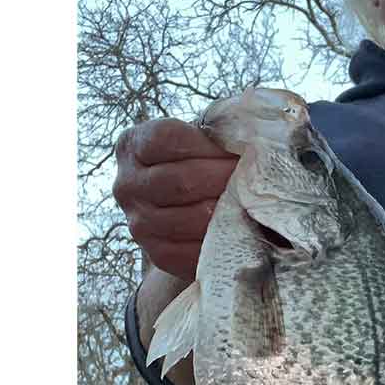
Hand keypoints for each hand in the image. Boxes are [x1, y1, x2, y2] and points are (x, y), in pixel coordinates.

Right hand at [113, 118, 237, 280]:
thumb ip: (218, 131)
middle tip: (257, 177)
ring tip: (253, 201)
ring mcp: (139, 223)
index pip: (169, 139)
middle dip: (227, 178)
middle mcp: (126, 185)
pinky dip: (223, 239)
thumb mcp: (202, 139)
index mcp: (132, 146)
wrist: (190, 209)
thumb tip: (253, 133)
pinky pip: (195, 250)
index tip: (242, 148)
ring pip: (193, 217)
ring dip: (230, 209)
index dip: (210, 145)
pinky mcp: (158, 254)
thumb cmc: (201, 164)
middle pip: (182, 180)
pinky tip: (243, 228)